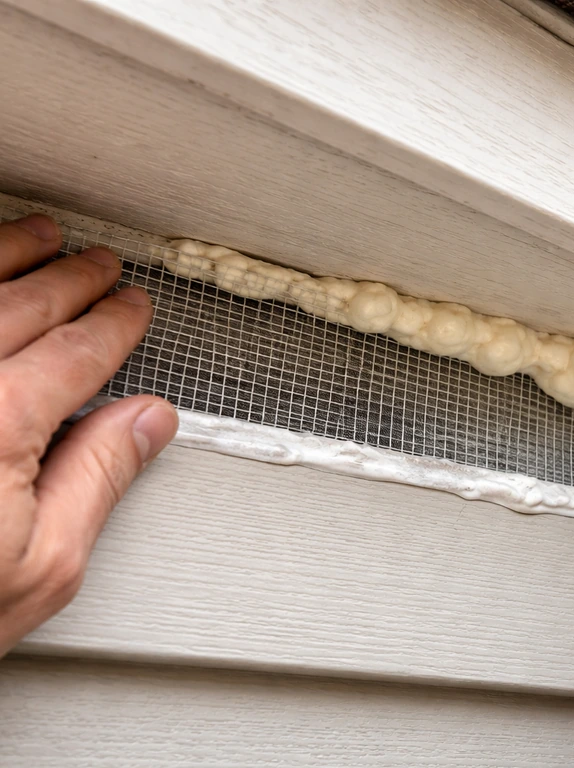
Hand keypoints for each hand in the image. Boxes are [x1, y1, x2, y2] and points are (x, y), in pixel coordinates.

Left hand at [0, 214, 176, 656]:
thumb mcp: (41, 566)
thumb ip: (99, 479)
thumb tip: (148, 422)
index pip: (75, 353)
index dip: (113, 324)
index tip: (132, 307)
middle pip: (19, 306)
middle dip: (71, 278)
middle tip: (100, 264)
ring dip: (5, 254)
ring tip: (36, 237)